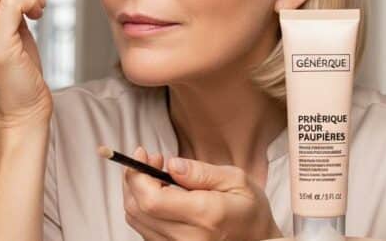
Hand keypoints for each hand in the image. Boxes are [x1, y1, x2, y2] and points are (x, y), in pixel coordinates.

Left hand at [123, 147, 282, 240]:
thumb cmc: (250, 210)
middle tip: (151, 159)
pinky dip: (143, 207)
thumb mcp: (236, 180)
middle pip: (138, 209)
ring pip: (136, 220)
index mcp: (205, 215)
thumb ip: (201, 172)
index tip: (143, 154)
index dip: (138, 175)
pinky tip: (158, 192)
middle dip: (134, 179)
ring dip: (136, 192)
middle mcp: (187, 238)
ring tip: (156, 173)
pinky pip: (144, 229)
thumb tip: (172, 165)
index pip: (152, 200)